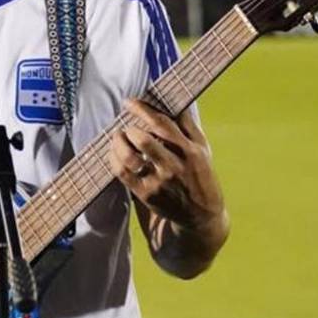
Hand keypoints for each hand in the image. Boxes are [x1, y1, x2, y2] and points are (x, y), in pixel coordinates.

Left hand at [109, 99, 228, 248]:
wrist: (201, 216)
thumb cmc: (200, 176)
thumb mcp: (202, 149)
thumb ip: (188, 126)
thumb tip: (174, 101)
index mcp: (190, 150)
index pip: (162, 124)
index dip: (143, 110)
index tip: (130, 102)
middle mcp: (174, 166)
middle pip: (144, 139)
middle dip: (129, 127)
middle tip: (125, 125)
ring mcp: (159, 182)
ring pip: (130, 156)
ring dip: (119, 142)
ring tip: (118, 137)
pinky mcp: (146, 195)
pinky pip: (122, 173)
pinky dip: (115, 159)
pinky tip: (115, 153)